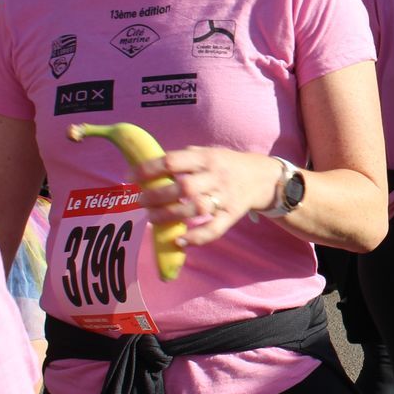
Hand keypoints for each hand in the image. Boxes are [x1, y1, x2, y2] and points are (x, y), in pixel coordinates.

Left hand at [133, 147, 280, 247]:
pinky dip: (196, 237)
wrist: (263, 177)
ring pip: (196, 208)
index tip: (130, 177)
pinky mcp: (232, 215)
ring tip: (152, 218)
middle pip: (183, 187)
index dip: (149, 170)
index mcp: (207, 158)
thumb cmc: (226, 164)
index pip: (173, 161)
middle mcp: (216, 176)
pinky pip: (215, 229)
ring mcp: (225, 197)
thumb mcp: (208, 153)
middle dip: (156, 196)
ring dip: (169, 215)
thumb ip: (183, 159)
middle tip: (141, 200)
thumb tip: (148, 167)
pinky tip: (180, 240)